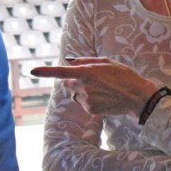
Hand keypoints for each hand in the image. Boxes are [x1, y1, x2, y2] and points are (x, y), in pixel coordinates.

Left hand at [31, 58, 158, 117]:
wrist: (137, 96)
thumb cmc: (123, 75)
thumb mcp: (107, 62)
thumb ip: (85, 61)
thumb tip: (69, 61)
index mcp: (87, 71)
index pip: (61, 71)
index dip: (46, 71)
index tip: (32, 71)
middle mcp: (84, 85)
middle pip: (67, 83)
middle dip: (73, 81)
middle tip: (90, 80)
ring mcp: (87, 99)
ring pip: (75, 94)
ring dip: (82, 91)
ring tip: (101, 90)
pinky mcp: (90, 109)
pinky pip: (82, 103)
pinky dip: (89, 101)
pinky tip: (103, 98)